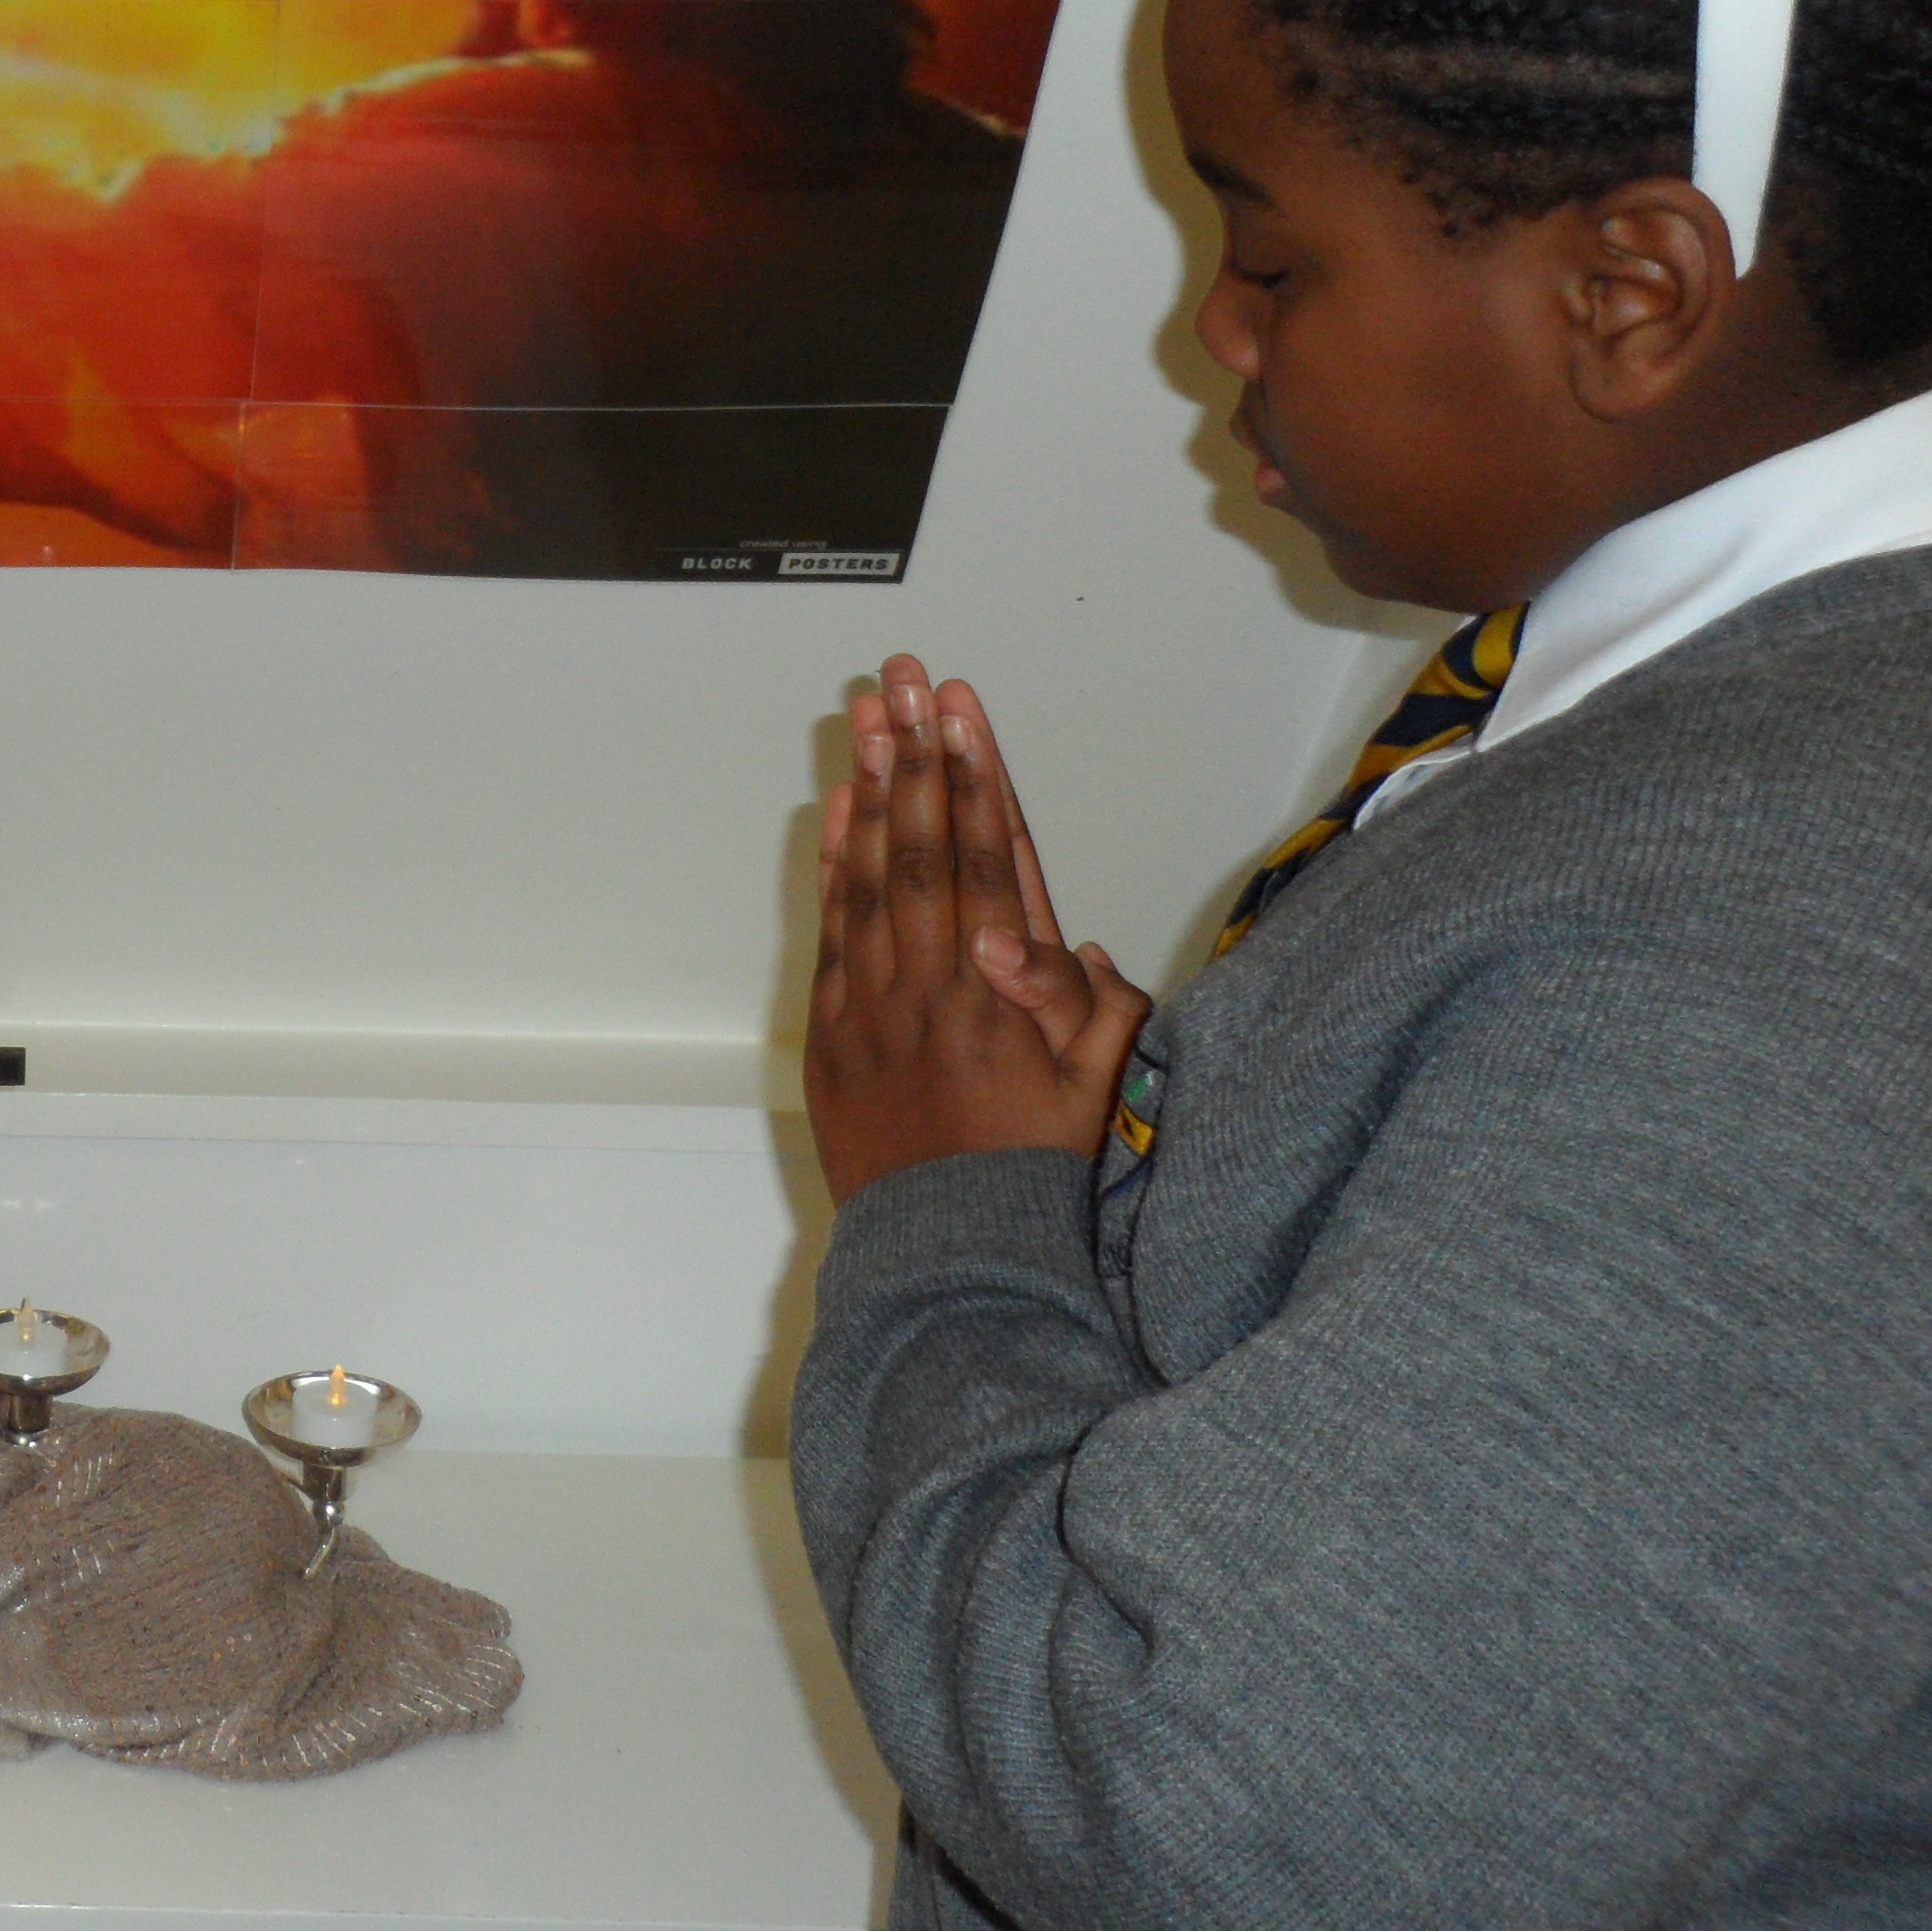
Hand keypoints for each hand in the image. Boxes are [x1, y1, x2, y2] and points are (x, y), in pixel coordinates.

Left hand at [803, 655, 1149, 1204]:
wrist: (951, 1253)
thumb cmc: (1037, 1169)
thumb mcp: (1099, 1090)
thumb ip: (1097, 1008)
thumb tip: (1075, 940)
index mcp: (1004, 995)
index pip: (991, 861)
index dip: (975, 777)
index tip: (962, 710)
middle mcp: (936, 987)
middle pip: (926, 847)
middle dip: (918, 754)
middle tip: (905, 677)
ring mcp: (875, 1005)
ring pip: (871, 876)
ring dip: (871, 791)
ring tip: (869, 717)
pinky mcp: (833, 1031)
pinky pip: (832, 929)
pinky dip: (834, 864)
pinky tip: (837, 807)